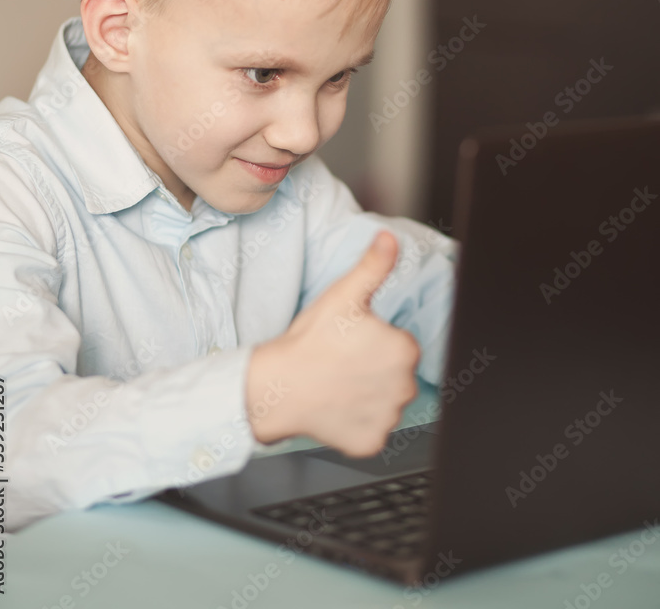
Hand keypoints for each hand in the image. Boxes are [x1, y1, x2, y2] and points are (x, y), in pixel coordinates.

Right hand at [246, 230, 420, 455]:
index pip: (399, 343)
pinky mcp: (371, 442)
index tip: (351, 341)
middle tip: (341, 360)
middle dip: (375, 367)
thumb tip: (390, 238)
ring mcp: (388, 418)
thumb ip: (374, 266)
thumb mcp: (344, 295)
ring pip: (385, 401)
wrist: (277, 387)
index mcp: (404, 349)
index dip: (374, 340)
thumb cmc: (309, 341)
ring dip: (368, 394)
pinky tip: (336, 406)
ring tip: (337, 382)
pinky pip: (372, 429)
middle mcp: (405, 387)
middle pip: (396, 373)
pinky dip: (357, 421)